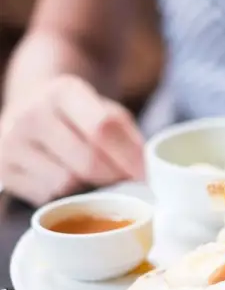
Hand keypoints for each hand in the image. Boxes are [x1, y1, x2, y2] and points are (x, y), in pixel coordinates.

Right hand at [0, 75, 144, 204]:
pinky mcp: (2, 169)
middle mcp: (31, 113)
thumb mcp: (108, 111)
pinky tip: (70, 184)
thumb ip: (129, 138)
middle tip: (128, 185)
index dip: (130, 158)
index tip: (145, 176)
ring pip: (66, 184)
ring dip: (89, 190)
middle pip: (87, 162)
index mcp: (64, 91)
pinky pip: (46, 197)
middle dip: (114, 180)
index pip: (104, 128)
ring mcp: (11, 142)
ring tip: (97, 182)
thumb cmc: (81, 116)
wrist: (31, 108)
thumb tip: (145, 174)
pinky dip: (65, 198)